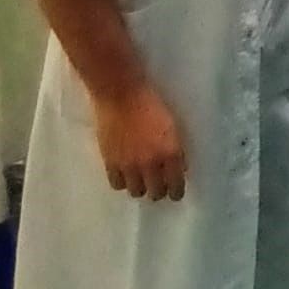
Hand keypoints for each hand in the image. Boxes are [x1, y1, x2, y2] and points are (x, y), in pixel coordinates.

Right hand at [92, 81, 186, 200]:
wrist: (122, 95)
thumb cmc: (152, 104)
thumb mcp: (173, 126)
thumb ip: (175, 150)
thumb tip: (178, 168)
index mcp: (170, 153)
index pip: (175, 185)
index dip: (176, 192)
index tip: (175, 193)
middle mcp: (151, 164)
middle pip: (156, 192)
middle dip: (159, 191)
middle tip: (159, 185)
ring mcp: (129, 165)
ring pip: (136, 191)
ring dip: (140, 187)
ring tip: (141, 179)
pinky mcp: (110, 163)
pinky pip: (117, 184)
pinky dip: (123, 181)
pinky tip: (125, 174)